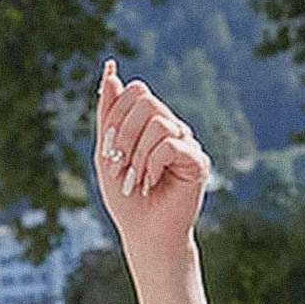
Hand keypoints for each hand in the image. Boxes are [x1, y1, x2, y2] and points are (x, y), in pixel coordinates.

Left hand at [95, 60, 209, 257]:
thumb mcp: (106, 152)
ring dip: (138, 155)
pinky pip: (170, 144)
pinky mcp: (198, 160)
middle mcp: (170, 127)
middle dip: (123, 135)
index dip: (115, 117)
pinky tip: (153, 182)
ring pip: (158, 122)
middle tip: (120, 168)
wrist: (143, 232)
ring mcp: (186, 142)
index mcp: (148, 122)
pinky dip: (153, 164)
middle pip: (145, 101)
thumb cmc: (125, 197)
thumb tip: (110, 71)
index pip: (134, 91)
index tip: (109, 151)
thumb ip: (108, 113)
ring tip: (138, 179)